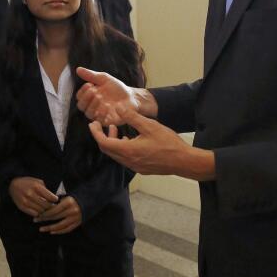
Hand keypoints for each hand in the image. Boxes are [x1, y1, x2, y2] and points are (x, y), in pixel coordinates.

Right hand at [8, 177, 59, 216]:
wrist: (12, 185)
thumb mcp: (38, 181)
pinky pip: (34, 214)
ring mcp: (26, 201)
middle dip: (51, 206)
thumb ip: (46, 189)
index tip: (56, 200)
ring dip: (44, 210)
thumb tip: (55, 197)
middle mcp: (31, 194)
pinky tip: (39, 210)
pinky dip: (38, 213)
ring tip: (46, 207)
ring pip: (41, 211)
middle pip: (46, 205)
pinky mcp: (22, 207)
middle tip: (52, 205)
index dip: (55, 199)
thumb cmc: (28, 182)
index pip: (51, 197)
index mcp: (36, 187)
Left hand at [34, 196, 82, 234]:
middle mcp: (72, 211)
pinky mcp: (78, 223)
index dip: (44, 212)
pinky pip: (67, 229)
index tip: (37, 214)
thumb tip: (44, 206)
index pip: (53, 209)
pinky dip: (59, 231)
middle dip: (44, 219)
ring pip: (60, 225)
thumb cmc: (75, 198)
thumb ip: (57, 202)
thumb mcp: (66, 197)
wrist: (89, 201)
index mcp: (68, 203)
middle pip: (55, 217)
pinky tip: (52, 231)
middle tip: (35, 220)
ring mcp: (75, 218)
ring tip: (41, 229)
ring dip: (49, 228)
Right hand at [75, 67, 141, 125]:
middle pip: (81, 106)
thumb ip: (91, 75)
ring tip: (100, 97)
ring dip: (92, 105)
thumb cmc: (117, 88)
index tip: (90, 84)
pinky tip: (107, 106)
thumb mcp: (104, 79)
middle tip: (94, 90)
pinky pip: (100, 121)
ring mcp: (99, 115)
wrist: (131, 96)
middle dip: (86, 98)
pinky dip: (101, 113)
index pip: (79, 97)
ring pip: (88, 114)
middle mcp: (92, 107)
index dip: (82, 91)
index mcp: (90, 97)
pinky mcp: (107, 121)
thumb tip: (78, 69)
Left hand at [88, 107, 215, 179]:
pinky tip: (128, 139)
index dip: (96, 133)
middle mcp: (128, 161)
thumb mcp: (149, 126)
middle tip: (99, 125)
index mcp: (128, 150)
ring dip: (112, 142)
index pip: (104, 143)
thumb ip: (132, 117)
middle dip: (101, 136)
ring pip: (116, 154)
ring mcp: (135, 166)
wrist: (183, 161)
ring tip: (115, 129)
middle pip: (108, 150)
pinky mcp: (141, 168)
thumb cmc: (168, 143)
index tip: (92, 123)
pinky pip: (124, 158)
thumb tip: (117, 108)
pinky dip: (121, 148)